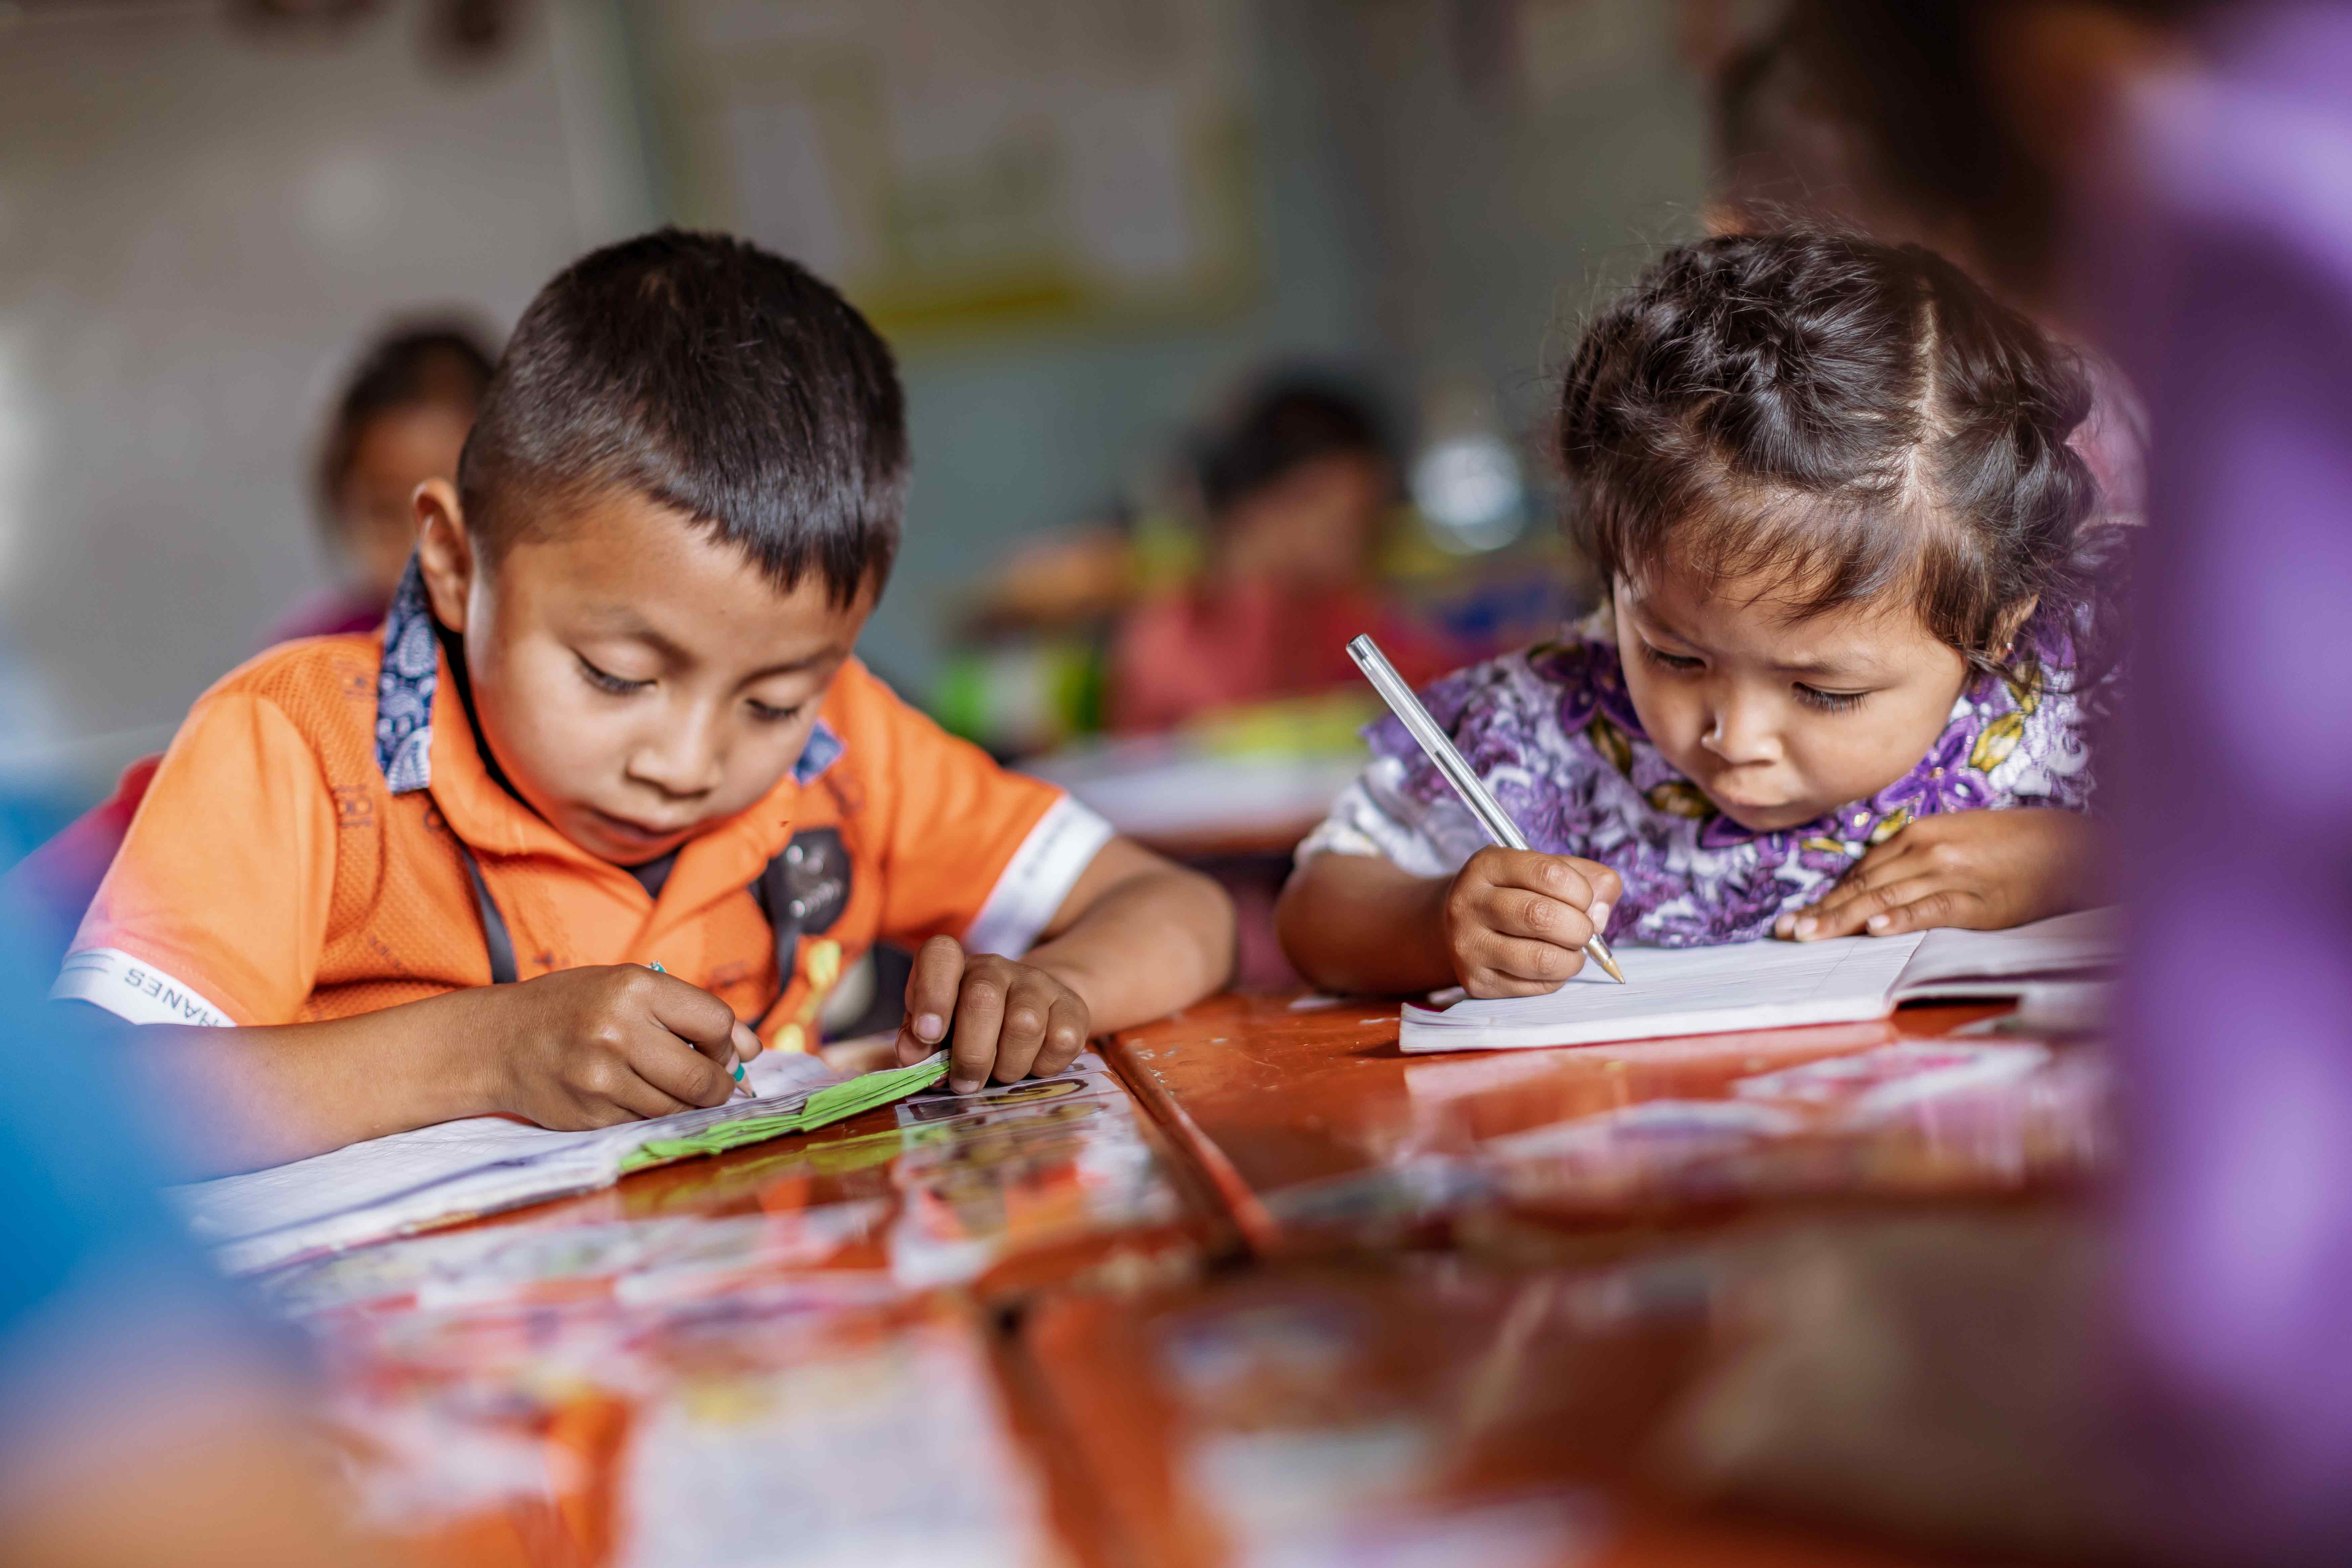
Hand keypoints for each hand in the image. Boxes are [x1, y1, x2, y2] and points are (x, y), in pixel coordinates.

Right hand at [480, 965, 754, 1128]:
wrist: (498, 1042)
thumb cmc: (574, 1008)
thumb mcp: (629, 989)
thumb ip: (692, 1014)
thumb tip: (754, 1052)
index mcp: (634, 988)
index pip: (716, 1022)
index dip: (726, 1042)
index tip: (717, 1049)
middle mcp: (618, 1031)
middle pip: (703, 1077)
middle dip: (719, 1086)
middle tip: (713, 1084)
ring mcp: (601, 1078)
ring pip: (678, 1108)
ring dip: (685, 1104)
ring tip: (665, 1085)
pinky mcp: (590, 1115)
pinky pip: (645, 1123)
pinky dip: (650, 1115)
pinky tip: (630, 1095)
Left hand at [894, 934, 1090, 1094]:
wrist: (1035, 1013)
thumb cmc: (971, 1030)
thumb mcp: (938, 1033)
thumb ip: (918, 1042)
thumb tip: (911, 1056)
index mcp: (955, 968)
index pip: (940, 957)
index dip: (931, 995)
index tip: (928, 1035)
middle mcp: (995, 967)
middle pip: (983, 999)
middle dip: (971, 1054)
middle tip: (965, 1084)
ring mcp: (1037, 983)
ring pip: (1025, 1024)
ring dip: (1008, 1066)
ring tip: (1001, 1074)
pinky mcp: (1072, 1006)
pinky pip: (1061, 1041)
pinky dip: (1043, 1067)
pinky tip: (1032, 1065)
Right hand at [1442, 846, 1623, 997]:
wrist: (1460, 926)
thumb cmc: (1513, 894)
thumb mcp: (1543, 870)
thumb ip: (1586, 878)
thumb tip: (1600, 913)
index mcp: (1487, 866)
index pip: (1549, 873)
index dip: (1582, 890)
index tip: (1585, 899)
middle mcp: (1469, 903)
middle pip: (1541, 916)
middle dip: (1579, 927)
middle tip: (1582, 929)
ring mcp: (1469, 945)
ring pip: (1540, 959)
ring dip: (1572, 958)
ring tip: (1571, 949)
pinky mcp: (1476, 981)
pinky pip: (1535, 986)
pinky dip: (1557, 978)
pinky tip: (1551, 964)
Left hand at [1776, 808, 2101, 940]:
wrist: (2071, 847)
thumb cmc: (2013, 846)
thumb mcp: (1955, 843)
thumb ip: (1912, 862)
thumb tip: (1874, 891)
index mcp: (1918, 835)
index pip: (1861, 871)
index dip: (1827, 897)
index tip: (1797, 917)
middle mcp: (1927, 851)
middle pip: (1864, 885)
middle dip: (1823, 910)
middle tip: (1788, 932)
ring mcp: (1951, 874)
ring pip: (1886, 897)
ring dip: (1845, 918)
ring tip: (1812, 935)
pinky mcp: (1977, 900)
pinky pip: (1931, 908)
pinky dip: (1902, 918)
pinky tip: (1876, 929)